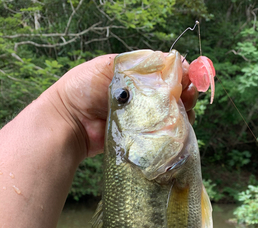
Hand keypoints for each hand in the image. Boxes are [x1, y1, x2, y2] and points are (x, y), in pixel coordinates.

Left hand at [51, 54, 197, 158]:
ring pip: (175, 115)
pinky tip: (178, 125)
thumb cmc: (83, 89)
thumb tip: (170, 60)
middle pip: (176, 94)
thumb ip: (137, 63)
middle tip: (188, 93)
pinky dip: (175, 130)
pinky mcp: (143, 138)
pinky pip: (165, 134)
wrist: (69, 123)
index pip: (167, 73)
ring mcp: (145, 119)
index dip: (181, 72)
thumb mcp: (109, 66)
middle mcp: (143, 97)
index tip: (188, 74)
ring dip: (184, 110)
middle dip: (187, 91)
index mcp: (137, 77)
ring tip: (184, 109)